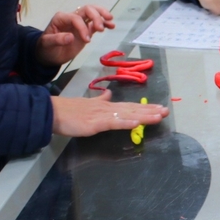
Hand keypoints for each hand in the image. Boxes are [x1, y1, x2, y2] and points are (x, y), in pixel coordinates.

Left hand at [37, 4, 114, 65]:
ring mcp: (80, 23)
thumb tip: (71, 37)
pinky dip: (104, 23)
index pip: (75, 18)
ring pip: (93, 13)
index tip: (87, 41)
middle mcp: (71, 17)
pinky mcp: (85, 30)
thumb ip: (57, 40)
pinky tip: (111, 26)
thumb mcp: (47, 44)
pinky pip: (96, 24)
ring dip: (102, 16)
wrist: (48, 56)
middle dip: (96, 17)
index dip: (82, 27)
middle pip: (87, 9)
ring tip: (111, 22)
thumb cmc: (46, 48)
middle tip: (100, 28)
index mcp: (61, 18)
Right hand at [50, 88, 168, 136]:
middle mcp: (108, 108)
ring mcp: (102, 115)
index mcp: (106, 106)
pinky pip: (113, 123)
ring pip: (128, 115)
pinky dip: (126, 123)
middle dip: (150, 111)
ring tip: (159, 116)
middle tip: (166, 111)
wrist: (53, 111)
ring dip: (144, 116)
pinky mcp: (96, 123)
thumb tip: (108, 95)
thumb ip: (100, 101)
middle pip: (133, 110)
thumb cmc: (69, 110)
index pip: (130, 107)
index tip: (159, 108)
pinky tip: (137, 124)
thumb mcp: (88, 104)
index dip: (145, 108)